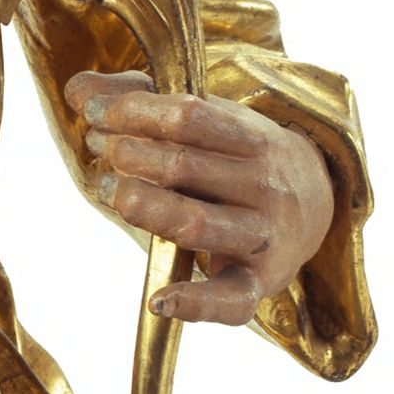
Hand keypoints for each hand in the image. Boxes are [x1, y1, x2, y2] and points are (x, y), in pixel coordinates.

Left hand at [62, 71, 335, 327]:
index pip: (188, 117)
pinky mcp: (258, 283)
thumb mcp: (208, 120)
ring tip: (109, 190)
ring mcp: (262, 236)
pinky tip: (158, 301)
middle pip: (182, 167)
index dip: (132, 111)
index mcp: (252, 138)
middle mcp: (263, 186)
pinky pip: (229, 301)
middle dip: (127, 154)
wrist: (316, 207)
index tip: (92, 111)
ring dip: (141, 206)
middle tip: (101, 149)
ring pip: (195, 224)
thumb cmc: (238, 159)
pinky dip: (194, 305)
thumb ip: (141, 100)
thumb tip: (76, 88)